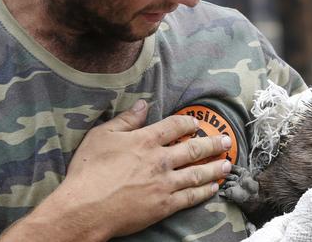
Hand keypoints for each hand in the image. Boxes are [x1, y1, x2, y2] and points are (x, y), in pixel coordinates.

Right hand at [0, 100, 231, 240]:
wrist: (84, 208)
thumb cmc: (88, 171)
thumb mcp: (101, 136)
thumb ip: (125, 120)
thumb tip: (142, 104)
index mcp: (145, 140)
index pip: (175, 126)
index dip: (188, 123)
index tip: (197, 124)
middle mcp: (160, 160)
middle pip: (194, 149)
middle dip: (213, 144)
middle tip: (227, 141)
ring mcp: (165, 183)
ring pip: (198, 173)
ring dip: (215, 168)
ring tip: (227, 165)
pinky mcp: (164, 205)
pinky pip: (191, 196)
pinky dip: (204, 191)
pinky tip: (213, 188)